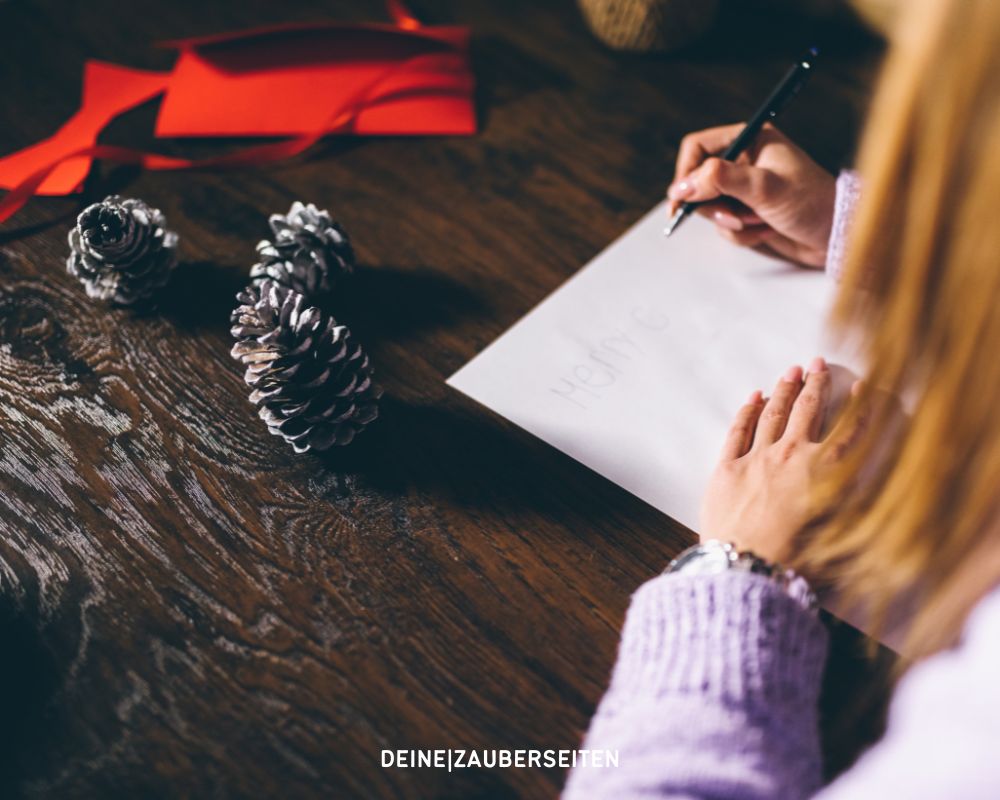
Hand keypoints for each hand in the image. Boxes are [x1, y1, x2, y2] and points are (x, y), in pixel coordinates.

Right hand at [666, 124, 835, 267]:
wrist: (837, 235)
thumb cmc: (811, 202)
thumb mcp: (765, 187)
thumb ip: (721, 180)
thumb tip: (682, 186)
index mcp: (749, 139)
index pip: (697, 147)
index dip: (686, 173)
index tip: (681, 199)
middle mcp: (744, 161)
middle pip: (698, 181)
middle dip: (713, 205)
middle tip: (734, 216)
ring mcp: (744, 189)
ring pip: (709, 208)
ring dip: (731, 221)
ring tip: (759, 223)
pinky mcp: (747, 212)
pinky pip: (724, 226)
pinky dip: (741, 234)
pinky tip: (766, 231)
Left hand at [699, 358, 862, 565]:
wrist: (748, 568)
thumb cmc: (800, 559)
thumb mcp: (844, 530)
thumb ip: (861, 499)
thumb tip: (876, 477)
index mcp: (826, 471)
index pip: (850, 430)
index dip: (860, 406)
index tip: (865, 385)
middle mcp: (792, 456)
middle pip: (807, 411)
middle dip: (815, 384)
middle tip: (818, 362)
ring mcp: (756, 458)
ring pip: (773, 414)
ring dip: (784, 390)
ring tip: (791, 371)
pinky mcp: (727, 468)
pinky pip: (738, 431)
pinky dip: (747, 411)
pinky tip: (754, 396)